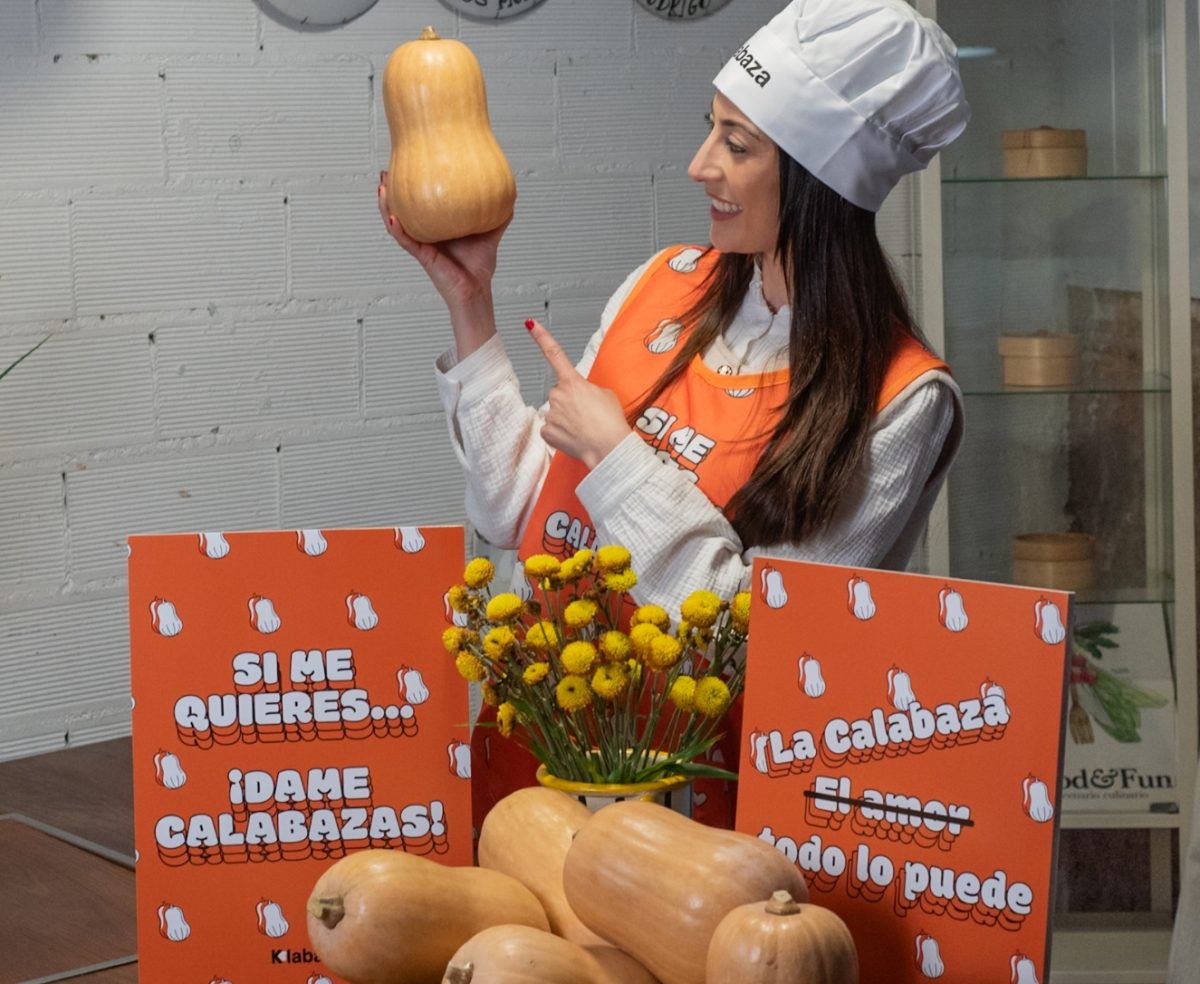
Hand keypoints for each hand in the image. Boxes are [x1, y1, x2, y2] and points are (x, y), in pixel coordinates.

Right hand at [377, 171, 509, 312]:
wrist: (477, 290)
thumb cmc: (478, 268)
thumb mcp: (489, 235)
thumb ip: (497, 217)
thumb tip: (510, 197)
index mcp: (437, 228)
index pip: (419, 205)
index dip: (409, 189)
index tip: (404, 168)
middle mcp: (426, 235)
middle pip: (401, 212)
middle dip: (389, 194)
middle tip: (384, 174)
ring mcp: (422, 245)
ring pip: (397, 225)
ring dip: (386, 208)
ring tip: (382, 190)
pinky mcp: (423, 256)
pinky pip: (406, 242)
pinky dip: (398, 230)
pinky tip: (393, 219)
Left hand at [527, 318, 631, 469]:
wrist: (608, 448)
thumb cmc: (610, 422)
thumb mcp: (606, 395)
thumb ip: (589, 390)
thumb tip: (582, 397)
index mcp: (572, 382)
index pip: (554, 354)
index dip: (541, 337)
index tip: (530, 324)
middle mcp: (557, 395)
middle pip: (560, 394)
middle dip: (570, 402)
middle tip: (588, 414)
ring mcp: (550, 414)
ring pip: (556, 413)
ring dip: (568, 419)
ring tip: (584, 428)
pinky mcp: (546, 432)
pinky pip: (552, 429)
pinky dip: (562, 434)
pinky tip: (575, 437)